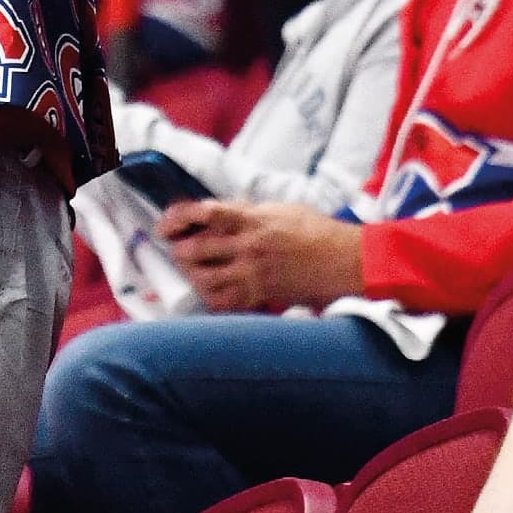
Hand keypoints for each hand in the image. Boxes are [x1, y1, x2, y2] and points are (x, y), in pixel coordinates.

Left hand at [160, 199, 364, 312]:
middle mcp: (248, 246)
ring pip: (205, 280)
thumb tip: (222, 215)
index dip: (177, 217)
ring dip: (192, 276)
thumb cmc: (318, 232)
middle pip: (196, 249)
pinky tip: (212, 294)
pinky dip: (213, 300)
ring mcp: (254, 274)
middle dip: (178, 251)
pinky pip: (226, 303)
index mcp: (252, 219)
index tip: (166, 224)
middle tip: (175, 250)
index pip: (204, 213)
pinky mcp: (262, 296)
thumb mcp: (281, 209)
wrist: (347, 261)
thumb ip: (249, 212)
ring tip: (192, 272)